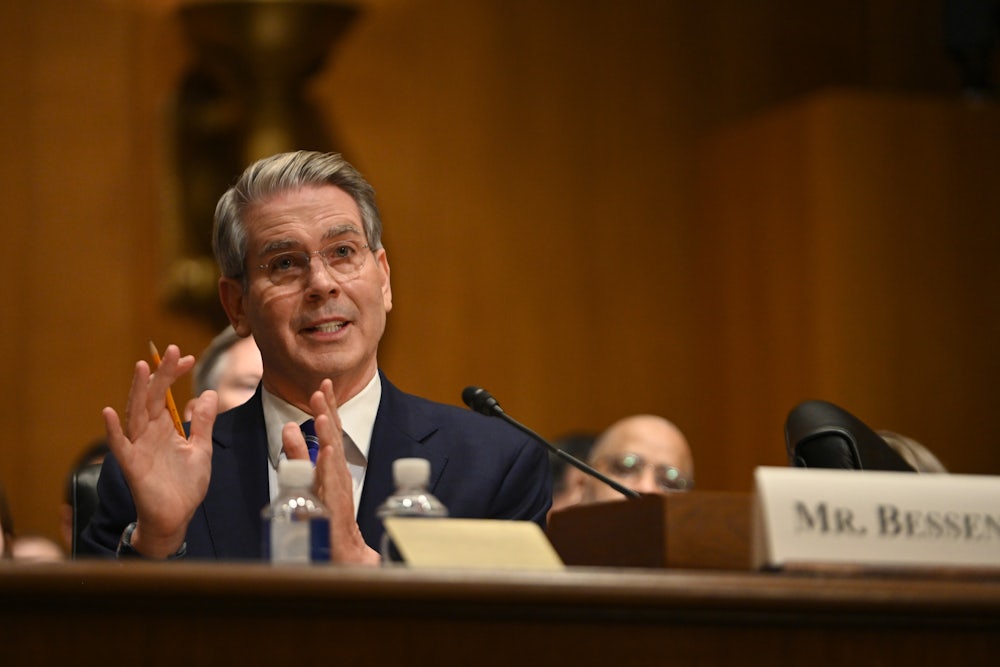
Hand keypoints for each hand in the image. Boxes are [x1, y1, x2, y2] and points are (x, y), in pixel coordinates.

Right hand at [102, 344, 217, 556]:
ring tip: (142, 367)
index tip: (186, 357)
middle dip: (160, 374)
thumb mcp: (200, 448)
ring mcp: (138, 448)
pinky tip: (108, 412)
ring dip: (137, 391)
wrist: (177, 517)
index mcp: (164, 428)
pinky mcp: (132, 466)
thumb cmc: (184, 485)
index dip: (173, 375)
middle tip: (170, 351)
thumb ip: (202, 422)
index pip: (165, 394)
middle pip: (151, 398)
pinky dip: (113, 430)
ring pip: (135, 414)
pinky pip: (120, 446)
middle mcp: (149, 433)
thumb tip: (208, 394)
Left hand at [282, 379, 378, 564]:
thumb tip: (290, 427)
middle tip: (322, 387)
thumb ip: (297, 456)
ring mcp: (338, 494)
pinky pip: (333, 487)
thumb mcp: (305, 481)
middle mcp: (337, 477)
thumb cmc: (324, 522)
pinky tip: (327, 452)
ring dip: (329, 436)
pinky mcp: (335, 511)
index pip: (330, 433)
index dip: (327, 408)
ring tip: (323, 412)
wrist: (343, 560)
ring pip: (333, 460)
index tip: (323, 385)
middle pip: (335, 441)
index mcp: (331, 468)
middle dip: (329, 412)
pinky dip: (330, 469)